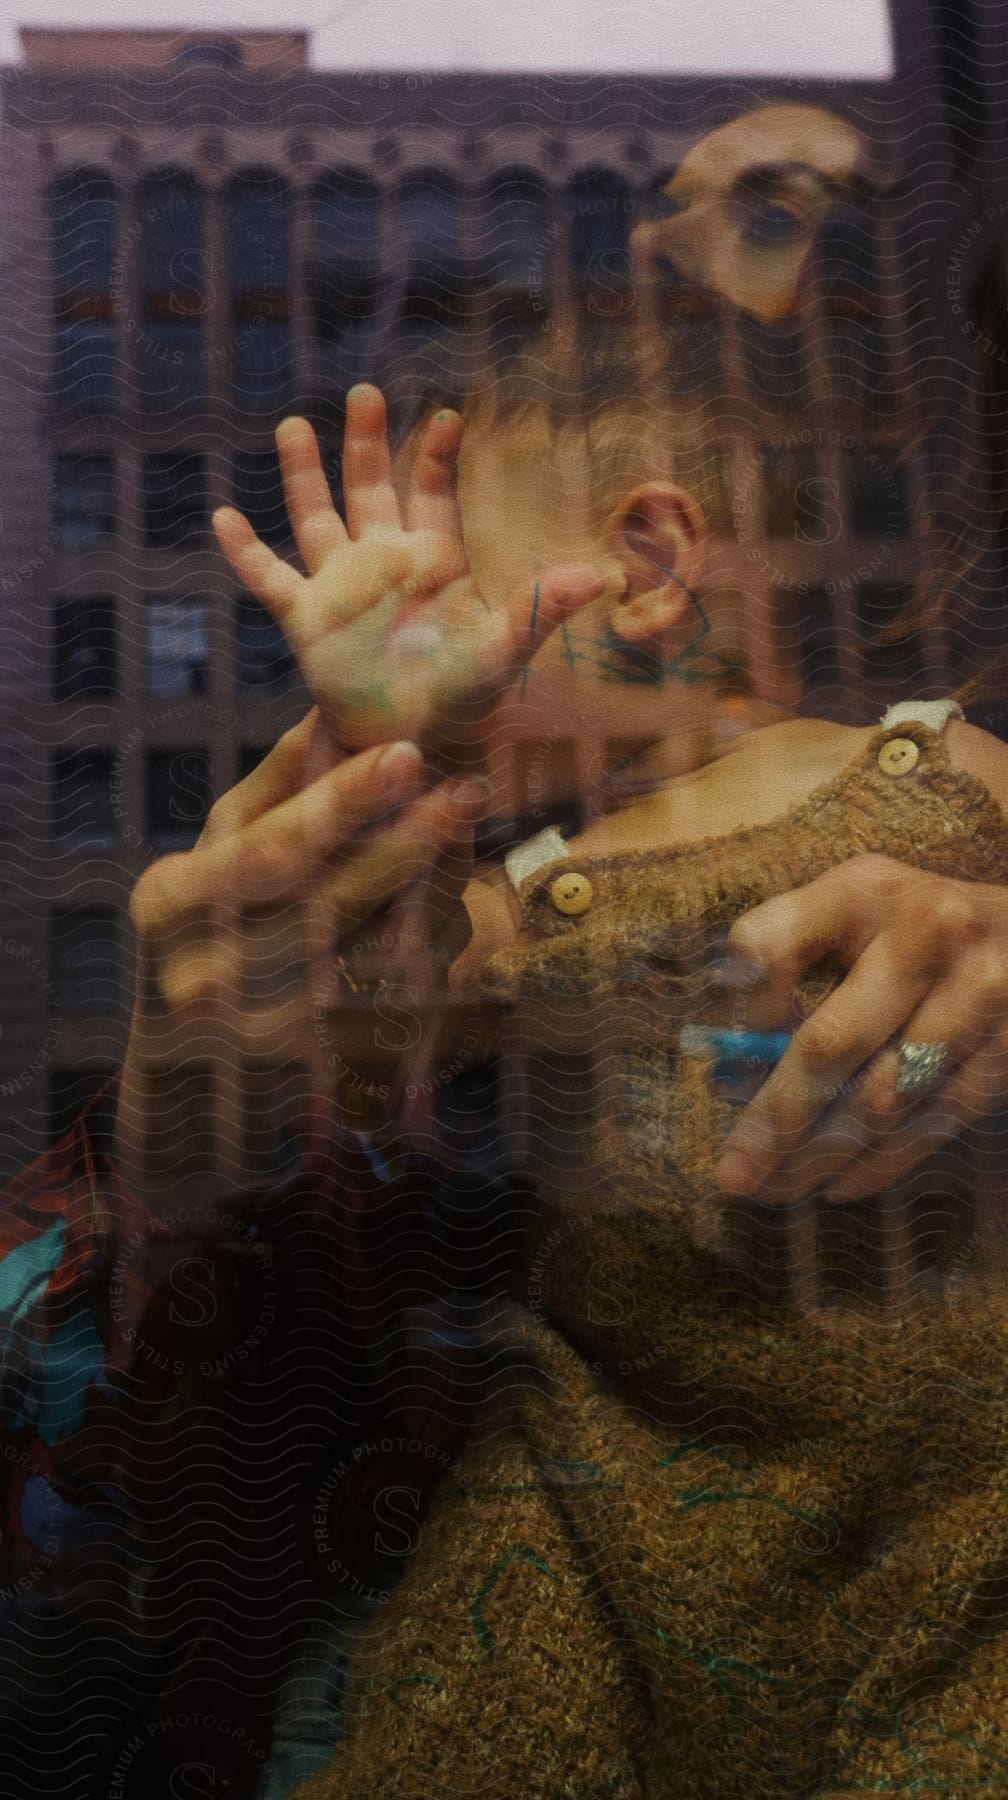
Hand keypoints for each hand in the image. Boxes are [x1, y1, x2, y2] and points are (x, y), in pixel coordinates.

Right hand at [117, 711, 486, 1192]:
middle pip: (331, 905)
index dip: (342, 804)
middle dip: (407, 840)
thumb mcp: (223, 845)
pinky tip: (446, 890)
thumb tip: (340, 707)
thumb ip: (281, 781)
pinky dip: (434, 936)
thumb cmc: (219, 917)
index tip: (406, 753)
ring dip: (434, 886)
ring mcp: (268, 1035)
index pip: (270, 853)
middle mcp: (209, 980)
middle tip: (465, 786)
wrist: (203, 1062)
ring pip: (379, 953)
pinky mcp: (323, 1066)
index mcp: (171, 906)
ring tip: (463, 822)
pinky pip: (403, 994)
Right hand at [212, 385, 605, 756]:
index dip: (436, 456)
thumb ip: (540, 610)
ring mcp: (341, 588)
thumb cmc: (462, 701)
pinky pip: (270, 579)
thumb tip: (593, 578)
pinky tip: (223, 518)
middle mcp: (383, 564)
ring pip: (316, 518)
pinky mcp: (307, 621)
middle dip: (366, 441)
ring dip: (304, 475)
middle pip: (370, 489)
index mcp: (431, 562)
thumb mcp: (504, 651)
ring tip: (293, 426)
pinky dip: (245, 551)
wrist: (413, 743)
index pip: (432, 494)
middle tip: (364, 391)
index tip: (449, 417)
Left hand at [712, 854, 1007, 1201]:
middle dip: (775, 1120)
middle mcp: (926, 931)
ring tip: (780, 1186)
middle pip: (830, 1042)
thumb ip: (792, 970)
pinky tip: (841, 1182)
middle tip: (735, 1175)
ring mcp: (979, 989)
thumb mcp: (850, 917)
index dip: (745, 1006)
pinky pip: (934, 1120)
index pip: (771, 945)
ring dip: (824, 1155)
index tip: (732, 1052)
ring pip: (882, 1099)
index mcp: (862, 890)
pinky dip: (882, 1162)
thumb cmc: (911, 931)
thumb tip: (737, 1075)